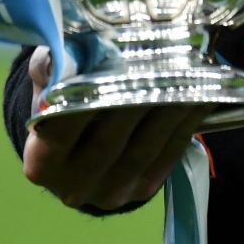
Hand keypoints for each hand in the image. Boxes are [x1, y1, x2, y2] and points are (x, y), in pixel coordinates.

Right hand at [21, 46, 209, 212]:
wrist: (76, 151)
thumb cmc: (59, 103)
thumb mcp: (47, 80)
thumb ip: (52, 65)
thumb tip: (66, 49)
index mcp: (41, 162)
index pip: (62, 129)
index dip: (88, 98)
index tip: (113, 64)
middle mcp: (72, 186)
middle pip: (109, 141)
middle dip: (139, 99)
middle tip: (166, 62)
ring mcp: (109, 193)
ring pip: (144, 148)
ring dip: (172, 110)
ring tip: (194, 76)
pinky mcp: (141, 191)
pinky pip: (168, 156)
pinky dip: (186, 125)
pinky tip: (202, 97)